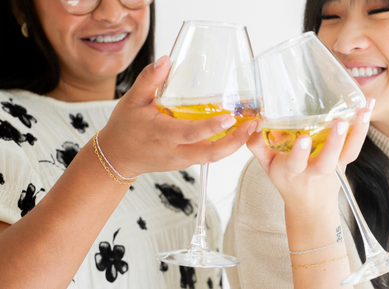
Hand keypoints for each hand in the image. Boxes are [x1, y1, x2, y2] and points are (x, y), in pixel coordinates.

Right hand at [99, 56, 257, 176]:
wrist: (117, 156)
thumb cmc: (125, 128)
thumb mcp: (132, 100)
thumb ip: (149, 79)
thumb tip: (166, 60)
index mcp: (162, 134)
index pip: (191, 133)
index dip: (212, 127)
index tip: (230, 117)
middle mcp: (175, 151)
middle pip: (210, 153)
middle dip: (235, 142)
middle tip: (253, 126)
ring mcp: (182, 160)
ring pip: (212, 157)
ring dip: (234, 145)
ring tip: (251, 127)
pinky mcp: (186, 162)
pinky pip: (208, 156)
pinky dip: (224, 147)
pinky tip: (236, 133)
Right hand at [247, 99, 373, 212]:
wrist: (309, 206)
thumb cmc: (287, 180)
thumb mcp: (266, 166)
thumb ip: (257, 146)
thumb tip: (254, 123)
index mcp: (291, 171)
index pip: (295, 163)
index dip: (299, 153)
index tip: (303, 138)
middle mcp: (313, 171)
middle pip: (326, 161)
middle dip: (333, 142)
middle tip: (340, 122)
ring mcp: (332, 167)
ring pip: (346, 153)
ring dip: (356, 132)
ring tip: (363, 110)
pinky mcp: (344, 162)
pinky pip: (355, 146)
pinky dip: (363, 126)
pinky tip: (368, 106)